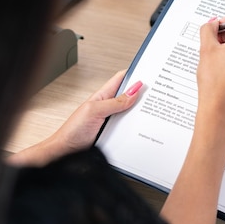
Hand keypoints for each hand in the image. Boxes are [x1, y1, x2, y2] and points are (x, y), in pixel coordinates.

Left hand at [7, 70, 141, 165]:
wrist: (66, 152)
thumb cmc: (74, 130)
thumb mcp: (95, 111)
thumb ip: (115, 102)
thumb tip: (134, 90)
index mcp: (103, 96)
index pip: (122, 79)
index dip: (135, 73)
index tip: (149, 70)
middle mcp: (109, 107)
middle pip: (130, 96)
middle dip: (143, 93)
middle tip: (158, 92)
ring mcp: (113, 120)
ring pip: (132, 113)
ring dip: (141, 113)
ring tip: (154, 110)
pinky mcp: (116, 134)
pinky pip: (130, 128)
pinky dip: (138, 127)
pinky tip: (145, 127)